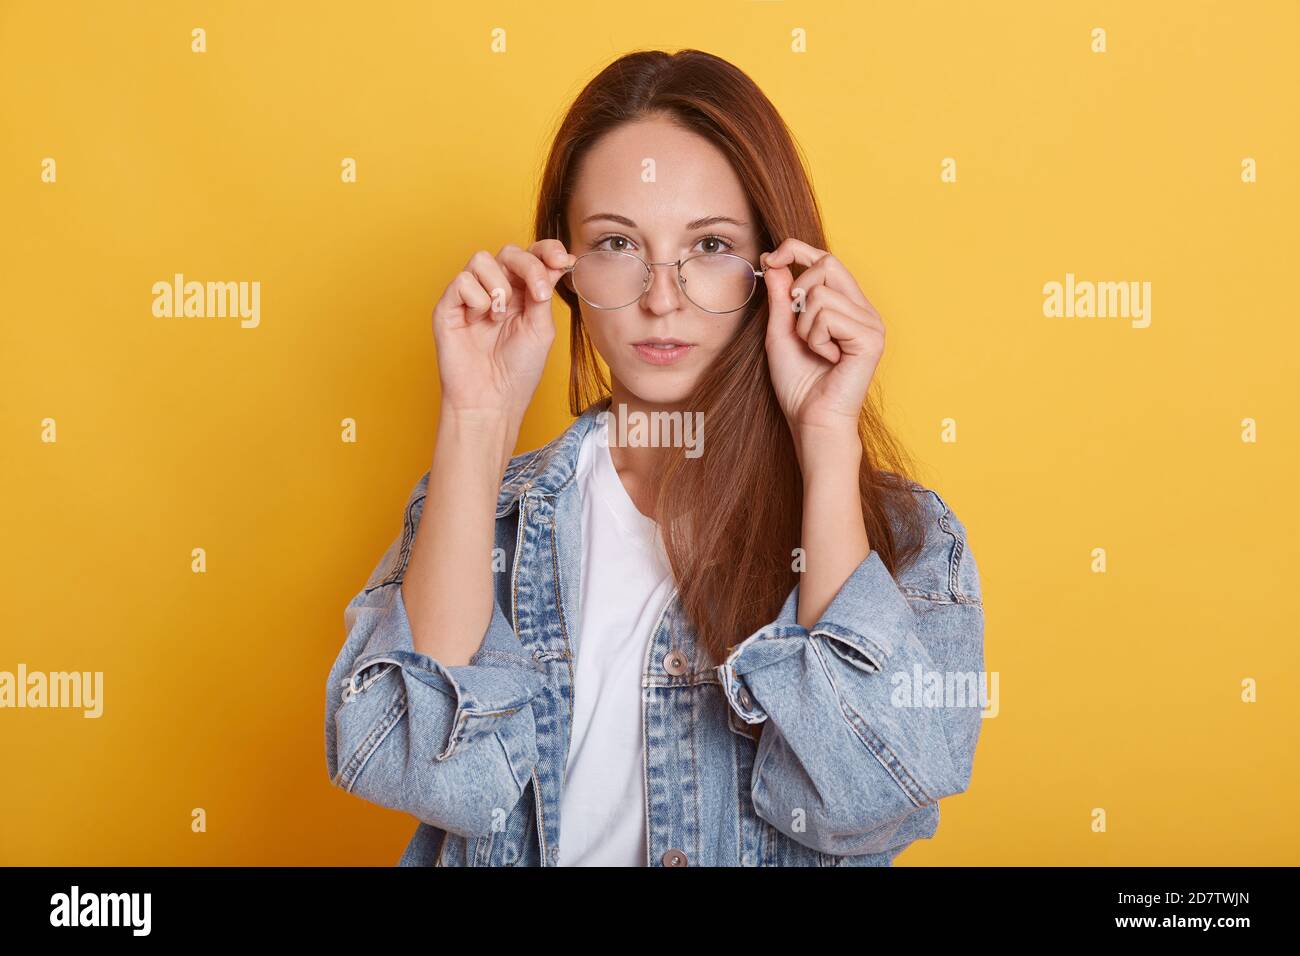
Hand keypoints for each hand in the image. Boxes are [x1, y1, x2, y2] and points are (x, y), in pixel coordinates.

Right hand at [431, 240, 574, 425]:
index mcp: (522, 293)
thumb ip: (544, 291)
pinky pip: (462, 280)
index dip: (547, 250)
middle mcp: (496, 290)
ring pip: (482, 259)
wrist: (492, 400)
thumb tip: (557, 260)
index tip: (562, 261)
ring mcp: (471, 296)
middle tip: (537, 294)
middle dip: (528, 266)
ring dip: (498, 287)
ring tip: (499, 318)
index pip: (532, 256)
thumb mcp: (541, 327)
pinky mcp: (449, 306)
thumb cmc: (517, 371)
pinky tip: (479, 322)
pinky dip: (477, 300)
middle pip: (509, 251)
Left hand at [761, 238, 884, 448]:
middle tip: (797, 324)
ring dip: (803, 325)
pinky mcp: (871, 337)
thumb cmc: (798, 382)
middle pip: (827, 264)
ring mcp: (871, 322)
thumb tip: (775, 261)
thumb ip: (781, 296)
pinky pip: (828, 315)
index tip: (770, 258)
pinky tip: (827, 358)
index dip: (797, 250)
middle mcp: (863, 309)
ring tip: (815, 349)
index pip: (826, 260)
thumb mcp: (781, 331)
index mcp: (846, 305)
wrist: (810, 419)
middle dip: (798, 290)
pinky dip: (815, 338)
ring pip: (821, 293)